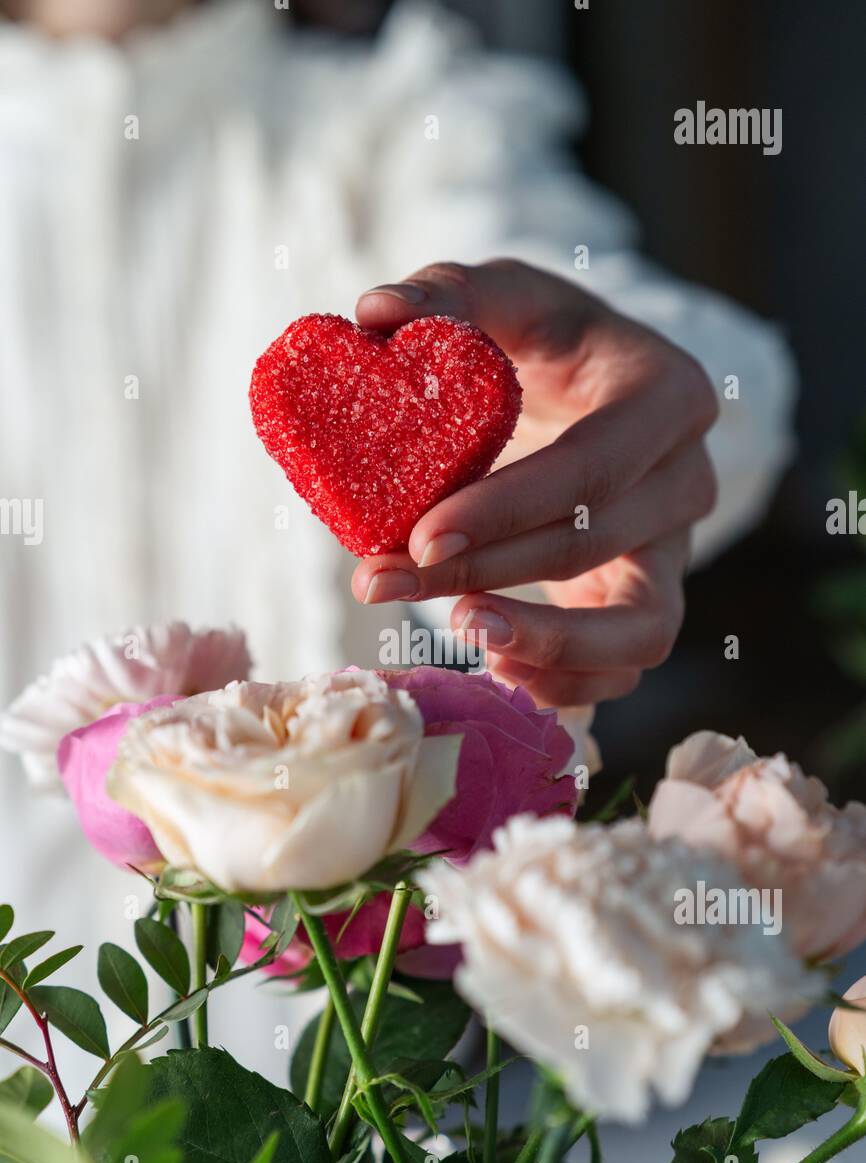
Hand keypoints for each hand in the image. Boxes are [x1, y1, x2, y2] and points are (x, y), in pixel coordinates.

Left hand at [352, 259, 718, 707]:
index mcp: (668, 394)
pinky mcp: (650, 600)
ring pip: (637, 631)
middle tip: (383, 580)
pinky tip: (490, 661)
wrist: (587, 391)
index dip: (508, 511)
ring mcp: (677, 549)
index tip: (420, 538)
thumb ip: (444, 294)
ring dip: (541, 647)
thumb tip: (375, 313)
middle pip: (592, 544)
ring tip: (457, 634)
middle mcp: (688, 478)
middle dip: (485, 574)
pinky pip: (625, 667)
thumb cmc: (545, 341)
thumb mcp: (505, 297)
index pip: (593, 466)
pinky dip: (565, 681)